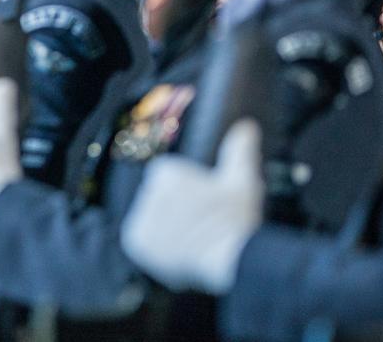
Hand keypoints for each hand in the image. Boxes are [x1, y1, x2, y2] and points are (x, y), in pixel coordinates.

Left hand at [120, 119, 263, 294]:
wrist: (229, 256)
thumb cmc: (236, 216)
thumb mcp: (241, 179)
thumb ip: (239, 150)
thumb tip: (246, 126)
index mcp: (166, 171)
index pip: (167, 178)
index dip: (187, 193)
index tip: (202, 205)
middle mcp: (147, 190)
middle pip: (158, 200)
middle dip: (174, 210)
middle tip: (199, 224)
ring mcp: (139, 216)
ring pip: (151, 220)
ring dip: (165, 229)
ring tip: (191, 239)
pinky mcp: (135, 240)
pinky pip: (141, 242)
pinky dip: (156, 248)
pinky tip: (178, 250)